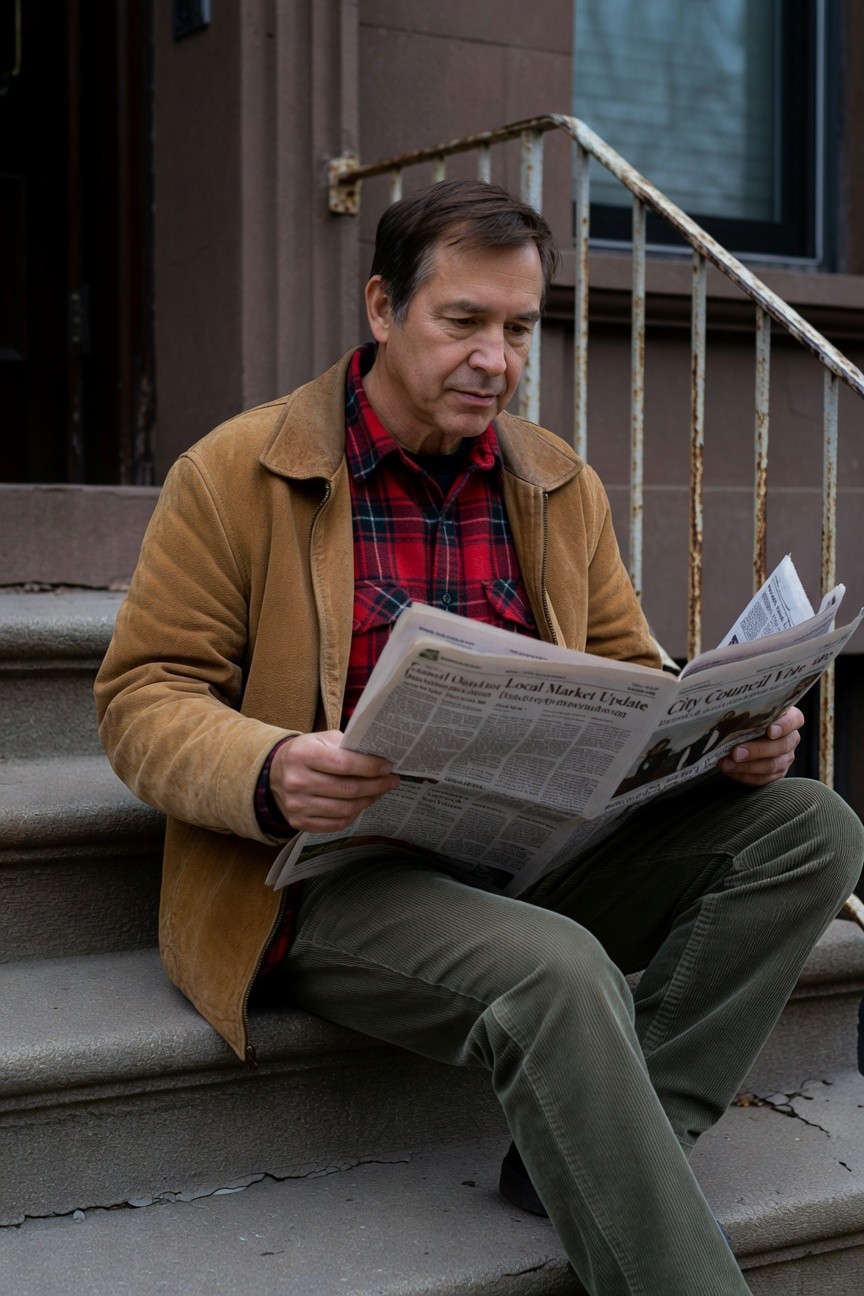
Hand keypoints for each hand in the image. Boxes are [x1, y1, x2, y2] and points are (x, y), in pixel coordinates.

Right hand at [269, 731, 399, 832]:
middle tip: (392, 781)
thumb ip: (347, 746)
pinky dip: (354, 814)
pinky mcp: (299, 822)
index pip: (344, 764)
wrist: (275, 773)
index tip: (388, 767)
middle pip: (347, 789)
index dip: (370, 767)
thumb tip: (379, 759)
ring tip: (380, 791)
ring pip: (345, 809)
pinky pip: (335, 824)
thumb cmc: (305, 753)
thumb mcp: (321, 740)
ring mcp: (297, 805)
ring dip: (368, 800)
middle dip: (376, 785)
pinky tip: (362, 804)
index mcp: (302, 755)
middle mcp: (297, 782)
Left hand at [718, 707, 803, 786]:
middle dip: (757, 750)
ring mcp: (785, 758)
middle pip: (781, 746)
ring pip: (772, 765)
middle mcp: (790, 739)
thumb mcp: (748, 711)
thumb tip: (728, 712)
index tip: (769, 731)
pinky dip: (744, 775)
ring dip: (746, 766)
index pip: (795, 720)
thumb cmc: (745, 719)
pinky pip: (762, 779)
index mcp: (789, 718)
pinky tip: (730, 770)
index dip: (784, 726)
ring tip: (726, 764)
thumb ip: (746, 712)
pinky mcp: (776, 774)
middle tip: (735, 752)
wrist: (740, 736)